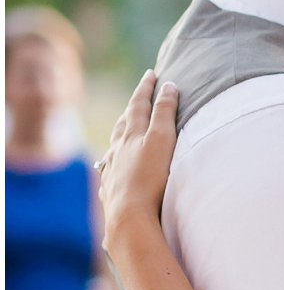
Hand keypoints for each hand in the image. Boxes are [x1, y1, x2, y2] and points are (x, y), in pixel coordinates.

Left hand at [97, 70, 177, 256]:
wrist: (129, 215)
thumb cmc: (150, 178)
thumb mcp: (163, 140)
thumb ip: (165, 113)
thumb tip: (168, 86)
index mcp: (132, 134)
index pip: (140, 104)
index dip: (147, 89)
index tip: (152, 74)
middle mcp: (118, 148)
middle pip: (124, 121)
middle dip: (133, 106)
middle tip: (139, 97)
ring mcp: (112, 168)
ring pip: (115, 144)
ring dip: (121, 132)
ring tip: (123, 128)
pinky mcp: (111, 188)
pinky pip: (110, 167)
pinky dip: (113, 160)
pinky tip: (112, 164)